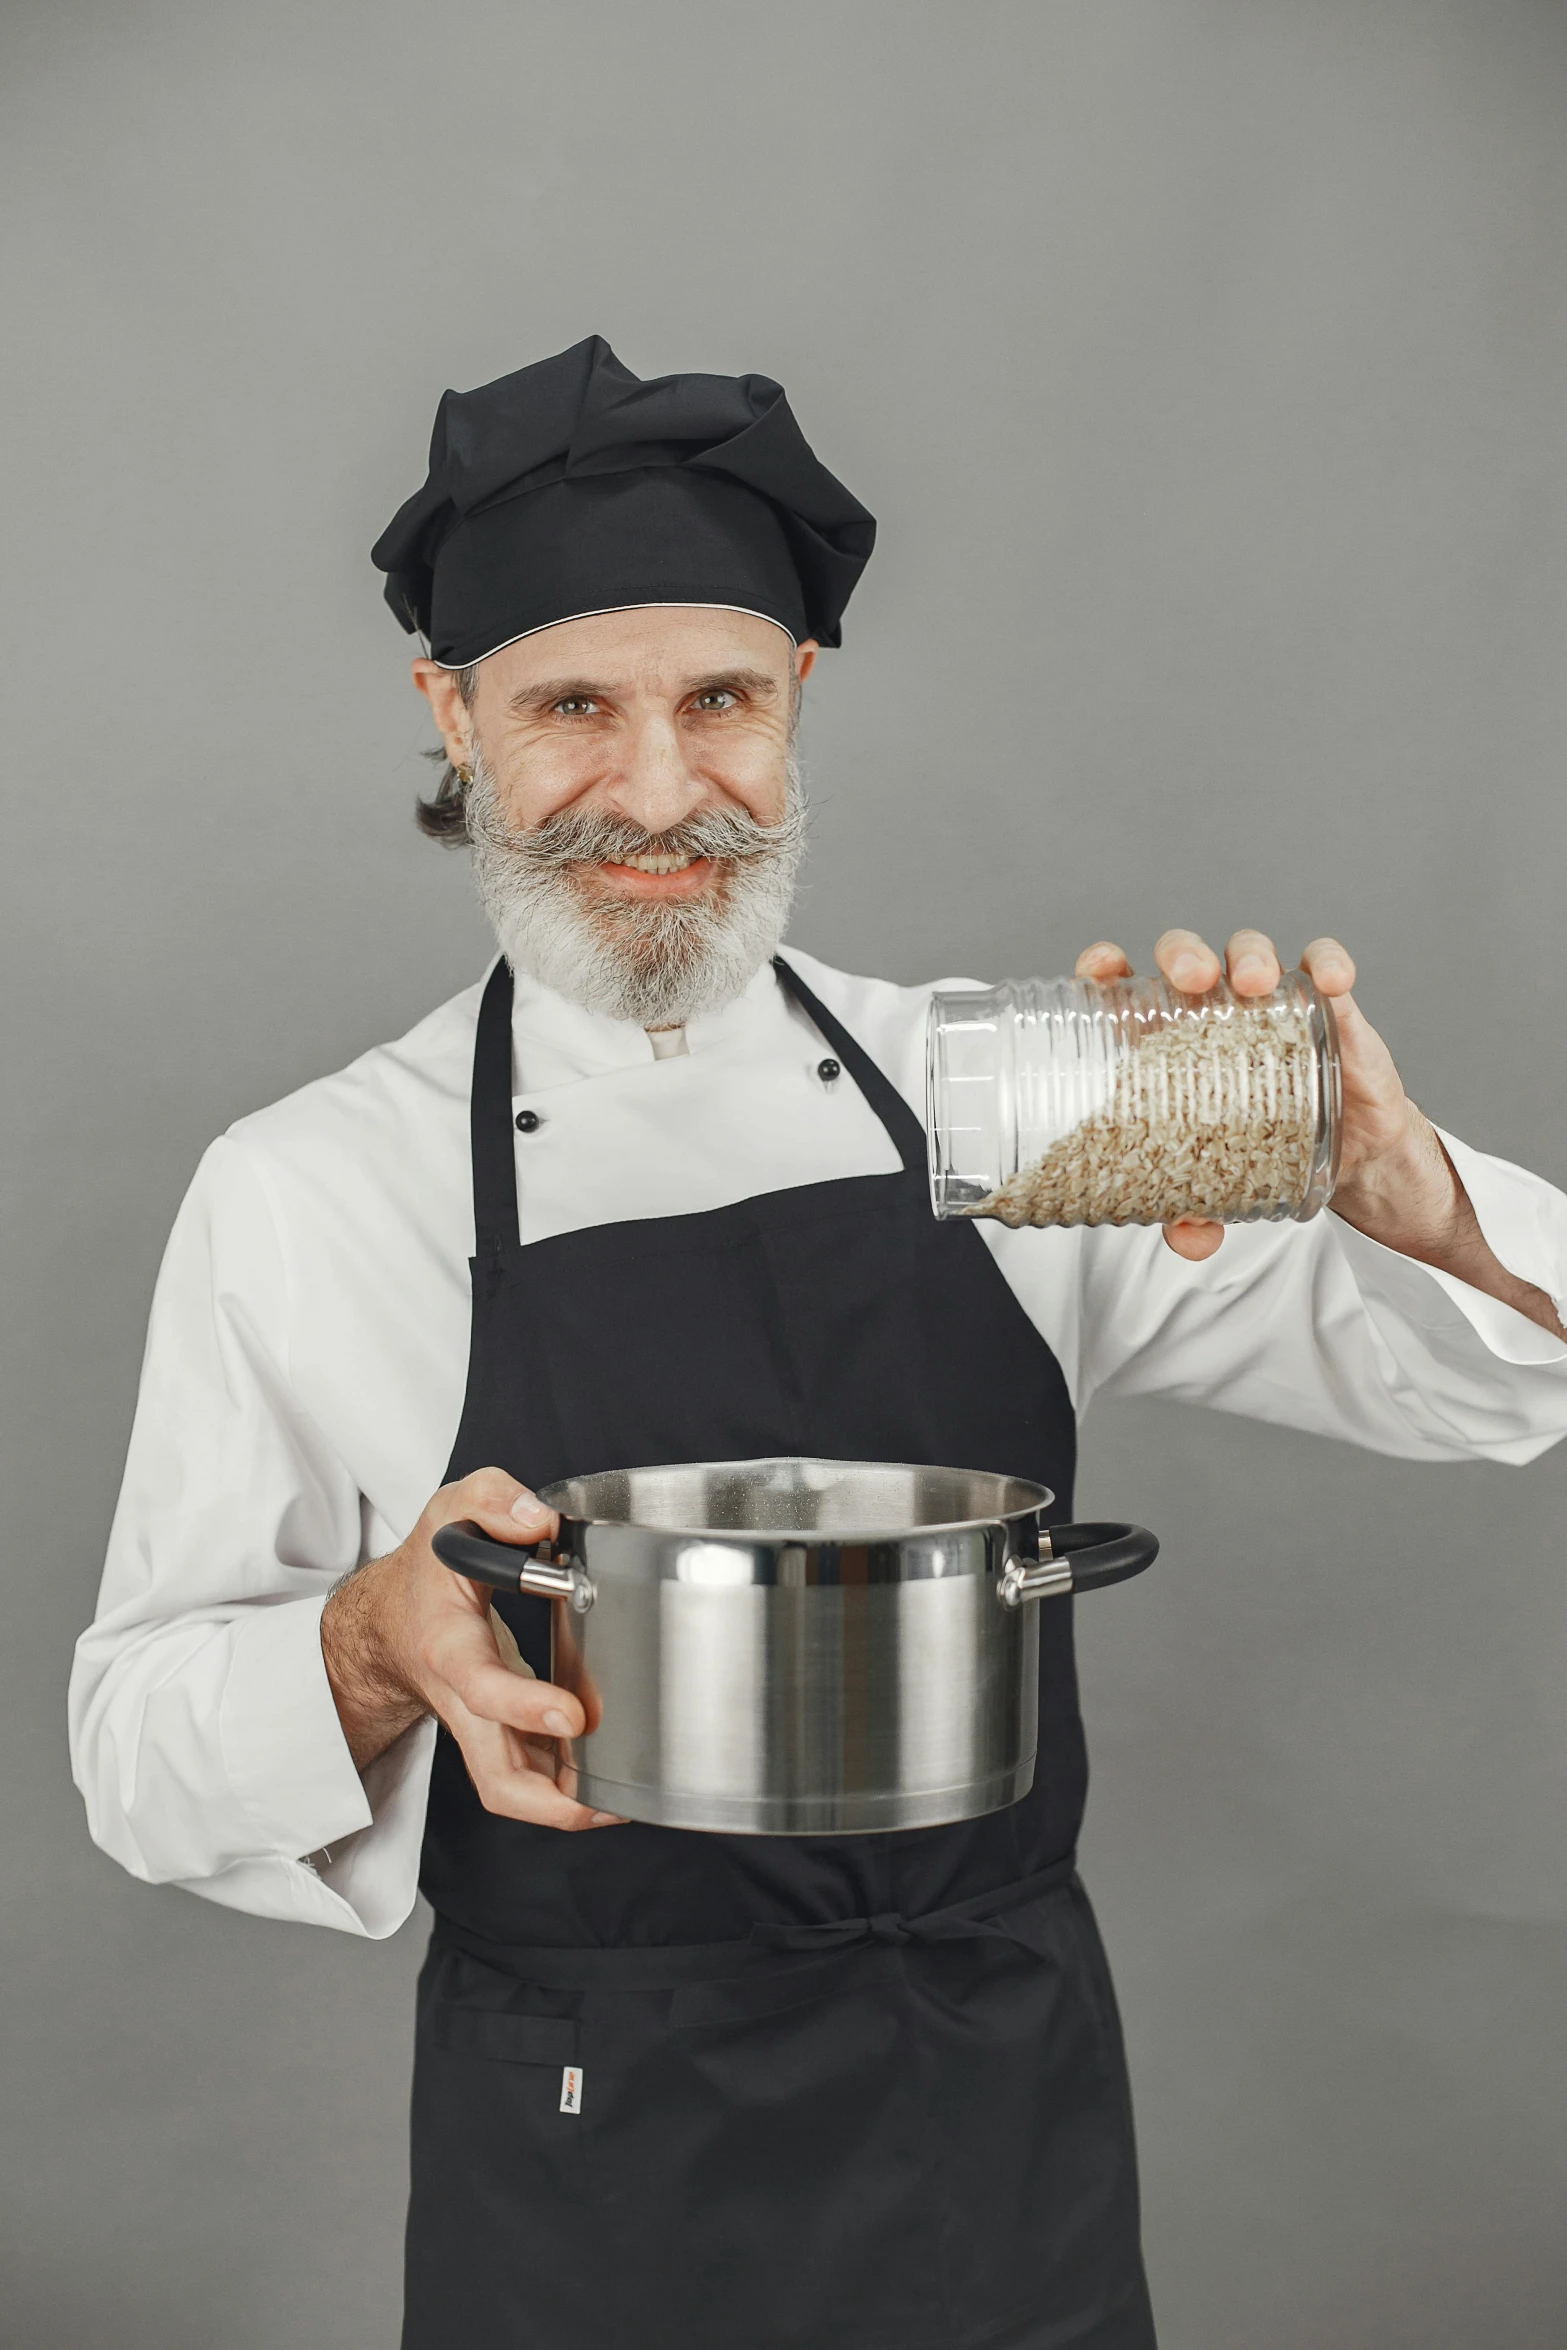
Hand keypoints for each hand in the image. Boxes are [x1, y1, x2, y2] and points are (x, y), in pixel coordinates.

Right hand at [320, 1467, 621, 1829]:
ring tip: (630, 1798)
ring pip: (514, 1789)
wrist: (391, 1618)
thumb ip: (493, 1499)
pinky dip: (569, 1787)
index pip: (482, 1686)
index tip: (573, 1716)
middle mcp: (463, 1697)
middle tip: (609, 1799)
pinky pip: (531, 1775)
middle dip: (551, 1801)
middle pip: (496, 1776)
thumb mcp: (451, 1509)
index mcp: (449, 1644)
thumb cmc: (429, 1567)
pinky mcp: (502, 1733)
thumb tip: (541, 1520)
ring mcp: (483, 1724)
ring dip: (568, 1806)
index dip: (524, 1707)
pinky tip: (618, 1779)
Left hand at [1072, 929, 1565, 1337]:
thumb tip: (1188, 1239)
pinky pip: (1322, 968)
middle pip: (1185, 957)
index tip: (1100, 970)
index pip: (1122, 988)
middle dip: (1183, 955)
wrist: (1341, 1158)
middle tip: (1190, 981)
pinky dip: (1327, 964)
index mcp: (1163, 1041)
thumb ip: (1195, 1214)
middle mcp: (1211, 1011)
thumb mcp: (1217, 1190)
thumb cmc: (1260, 1151)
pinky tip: (1330, 981)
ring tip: (1254, 983)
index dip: (1105, 968)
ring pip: (1248, 952)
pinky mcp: (1324, 1008)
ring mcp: (1268, 1004)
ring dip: (1249, 955)